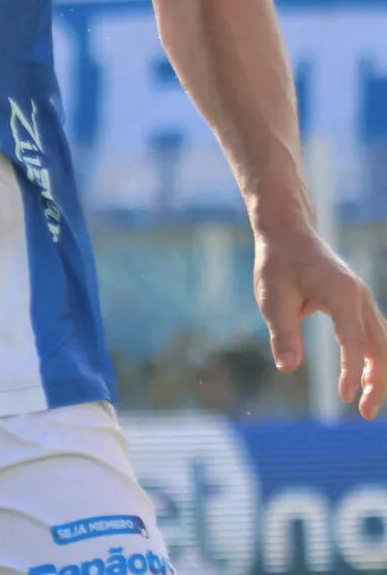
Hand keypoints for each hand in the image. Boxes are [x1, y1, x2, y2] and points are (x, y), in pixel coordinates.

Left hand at [254, 219, 386, 417]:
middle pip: (379, 346)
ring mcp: (362, 299)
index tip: (344, 396)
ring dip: (378, 373)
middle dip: (378, 381)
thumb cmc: (277, 263)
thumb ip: (282, 332)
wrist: (288, 233)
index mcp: (341, 293)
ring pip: (381, 342)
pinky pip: (373, 335)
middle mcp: (359, 296)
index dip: (351, 370)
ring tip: (367, 403)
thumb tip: (287, 368)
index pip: (352, 340)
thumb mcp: (272, 297)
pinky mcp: (357, 303)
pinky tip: (364, 378)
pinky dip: (372, 358)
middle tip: (367, 414)